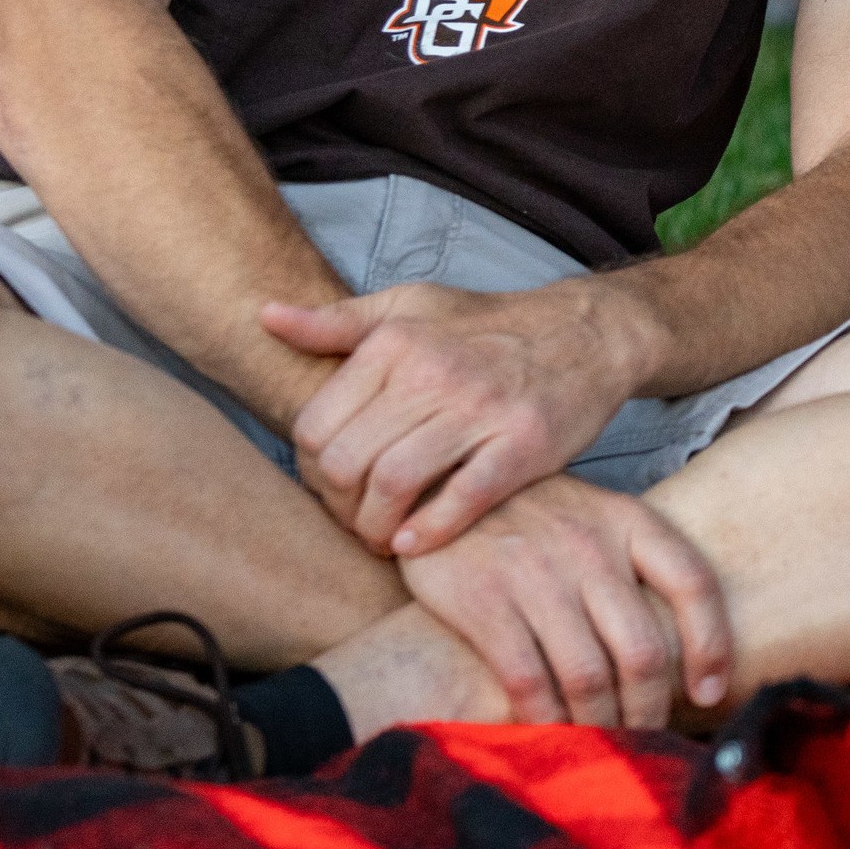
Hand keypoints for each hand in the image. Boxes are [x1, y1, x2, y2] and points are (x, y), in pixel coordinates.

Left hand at [265, 278, 648, 556]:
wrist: (585, 334)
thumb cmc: (486, 327)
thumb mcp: (410, 306)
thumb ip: (337, 321)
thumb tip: (264, 316)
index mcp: (396, 343)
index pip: (315, 427)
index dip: (312, 470)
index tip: (332, 486)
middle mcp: (434, 373)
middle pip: (349, 463)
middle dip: (340, 508)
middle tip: (354, 520)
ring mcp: (482, 410)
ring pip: (395, 485)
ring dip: (376, 529)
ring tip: (382, 536)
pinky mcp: (524, 445)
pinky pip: (462, 501)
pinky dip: (429, 532)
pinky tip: (414, 542)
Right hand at [397, 475, 731, 727]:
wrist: (444, 487)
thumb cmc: (533, 516)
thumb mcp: (594, 517)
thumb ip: (633, 567)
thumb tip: (677, 653)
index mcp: (628, 521)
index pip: (694, 584)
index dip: (711, 647)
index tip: (709, 693)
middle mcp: (590, 545)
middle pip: (642, 650)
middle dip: (648, 710)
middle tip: (642, 739)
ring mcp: (536, 572)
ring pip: (587, 676)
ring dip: (599, 725)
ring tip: (598, 745)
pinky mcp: (485, 600)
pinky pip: (528, 681)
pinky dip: (544, 720)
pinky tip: (548, 734)